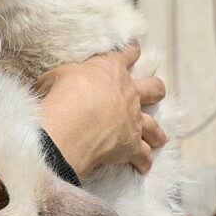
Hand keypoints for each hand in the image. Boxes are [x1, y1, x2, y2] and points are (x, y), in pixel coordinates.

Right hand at [36, 44, 168, 176]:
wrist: (69, 126)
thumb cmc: (60, 96)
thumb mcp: (55, 76)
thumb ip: (63, 77)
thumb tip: (56, 83)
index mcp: (111, 69)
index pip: (127, 53)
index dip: (132, 50)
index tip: (134, 48)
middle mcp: (128, 93)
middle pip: (154, 88)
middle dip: (155, 90)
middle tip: (154, 93)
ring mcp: (133, 120)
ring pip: (155, 126)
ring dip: (157, 132)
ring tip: (159, 138)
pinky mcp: (131, 145)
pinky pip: (143, 156)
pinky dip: (144, 162)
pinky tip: (144, 167)